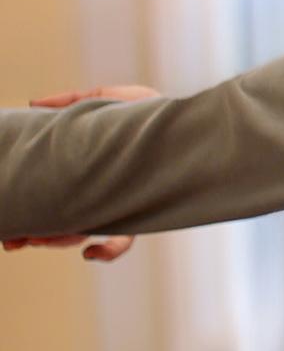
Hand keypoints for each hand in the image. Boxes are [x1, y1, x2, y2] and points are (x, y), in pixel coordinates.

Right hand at [1, 85, 159, 261]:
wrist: (197, 124)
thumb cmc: (156, 113)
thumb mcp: (114, 99)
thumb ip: (76, 100)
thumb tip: (33, 103)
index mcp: (88, 170)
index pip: (53, 193)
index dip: (30, 211)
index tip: (11, 223)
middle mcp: (100, 193)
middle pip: (59, 221)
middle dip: (33, 233)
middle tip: (12, 239)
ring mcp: (119, 205)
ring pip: (78, 233)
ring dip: (54, 239)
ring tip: (37, 239)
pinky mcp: (142, 213)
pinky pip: (122, 241)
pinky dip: (106, 250)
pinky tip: (89, 251)